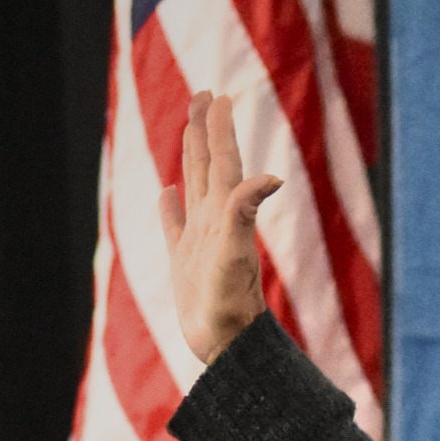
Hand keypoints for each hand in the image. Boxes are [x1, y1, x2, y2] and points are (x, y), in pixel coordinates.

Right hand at [157, 90, 281, 360]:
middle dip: (205, 130)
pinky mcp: (185, 262)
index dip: (220, 130)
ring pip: (194, 186)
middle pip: (209, 165)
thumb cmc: (231, 306)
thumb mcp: (236, 255)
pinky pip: (174, 225)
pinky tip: (169, 193)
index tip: (218, 96)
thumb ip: (245, 213)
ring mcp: (199, 240)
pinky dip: (170, 206)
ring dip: (192, 156)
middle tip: (204, 95)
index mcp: (225, 214)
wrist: (228, 346)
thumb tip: (271, 177)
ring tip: (190, 129)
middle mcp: (215, 221)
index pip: (224, 162)